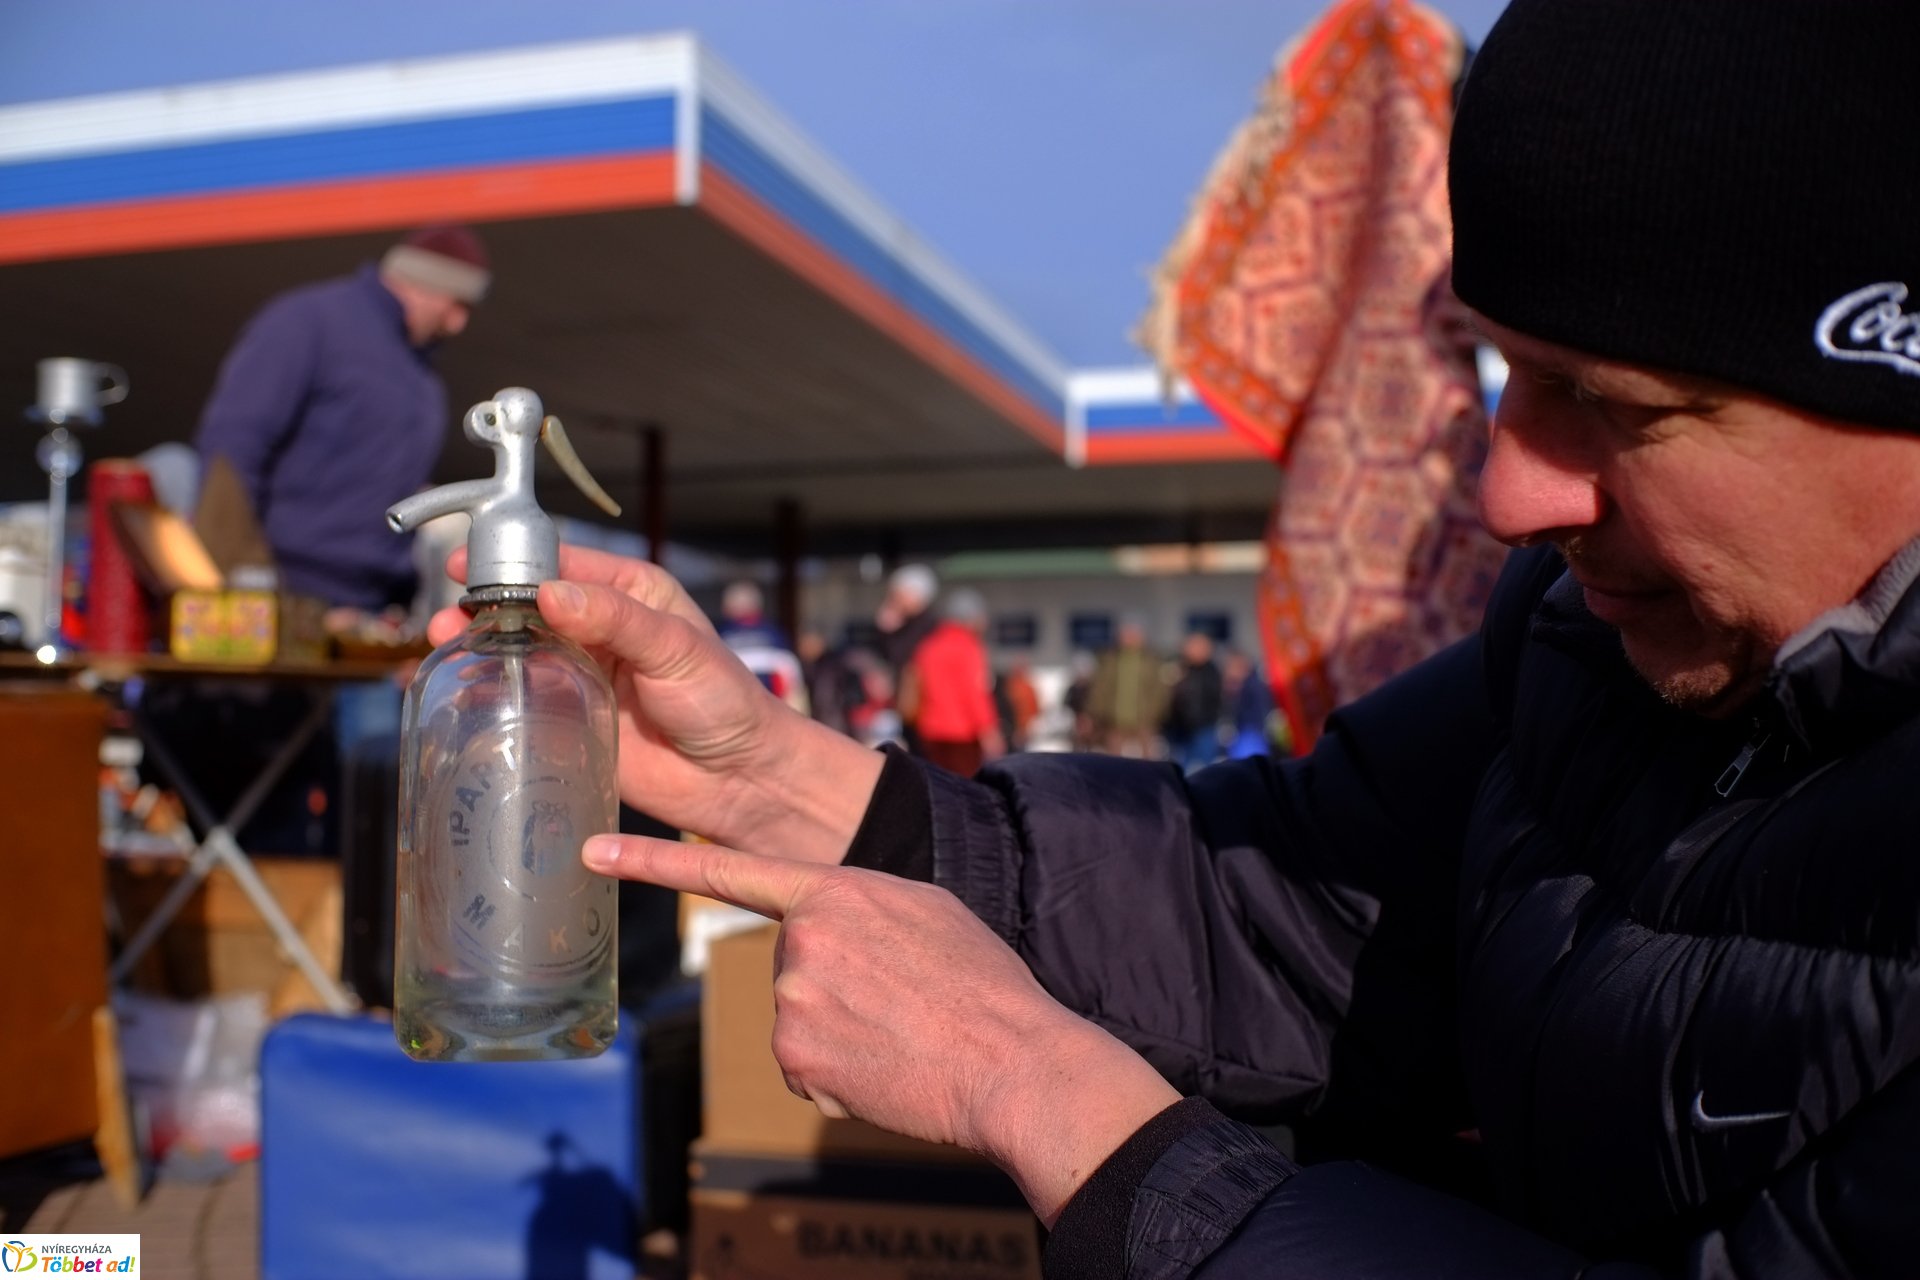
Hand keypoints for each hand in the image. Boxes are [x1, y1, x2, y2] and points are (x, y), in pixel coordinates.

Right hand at [429, 546, 881, 860]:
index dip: (511, 562)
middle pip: (527, 606)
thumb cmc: (725, 701)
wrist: (742, 779)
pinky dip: (490, 697)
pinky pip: (522, 702)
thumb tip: (550, 593)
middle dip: (484, 609)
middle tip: (451, 621)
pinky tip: (463, 698)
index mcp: (630, 593)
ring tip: (446, 654)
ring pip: (517, 652)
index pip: (560, 564)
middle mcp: (600, 629)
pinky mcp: (571, 722)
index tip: (468, 566)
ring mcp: (582, 676)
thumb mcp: (676, 648)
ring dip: (480, 651)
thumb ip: (616, 618)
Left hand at [584, 832, 1180, 1224]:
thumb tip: (829, 924)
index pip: (731, 870)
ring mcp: (793, 999)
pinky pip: (804, 1067)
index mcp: (835, 889)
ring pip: (797, 1019)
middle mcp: (801, 939)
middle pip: (790, 962)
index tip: (592, 854)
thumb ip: (860, 902)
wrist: (1012, 1059)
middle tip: (898, 998)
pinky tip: (886, 1067)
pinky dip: (839, 1075)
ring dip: (837, 1032)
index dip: (653, 863)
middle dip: (832, 983)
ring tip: (899, 1032)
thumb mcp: (925, 908)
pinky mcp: (795, 1058)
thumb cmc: (982, 982)